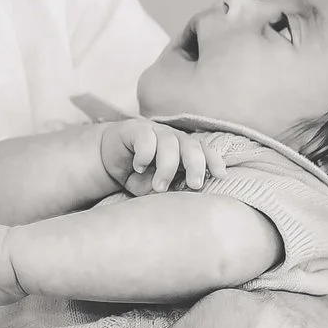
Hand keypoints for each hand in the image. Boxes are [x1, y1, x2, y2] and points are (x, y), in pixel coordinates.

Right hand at [98, 118, 220, 196]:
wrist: (107, 159)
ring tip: (159, 187)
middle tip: (195, 185)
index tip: (220, 176)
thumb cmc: (137, 175)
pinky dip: (145, 155)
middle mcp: (173, 138)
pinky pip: (146, 138)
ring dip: (167, 167)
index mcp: (183, 150)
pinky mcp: (136, 129)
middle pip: (192, 146)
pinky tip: (139, 167)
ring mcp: (155, 131)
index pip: (204, 151)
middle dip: (196, 165)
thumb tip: (183, 199)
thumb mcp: (155, 187)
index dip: (214, 161)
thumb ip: (170, 189)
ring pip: (170, 143)